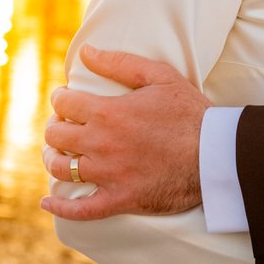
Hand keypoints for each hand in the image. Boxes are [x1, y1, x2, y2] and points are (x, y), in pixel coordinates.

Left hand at [41, 45, 210, 220]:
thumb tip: (86, 53)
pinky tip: (48, 202)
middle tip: (64, 126)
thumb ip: (119, 63)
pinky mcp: (119, 200)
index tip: (66, 100)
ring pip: (60, 170)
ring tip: (58, 154)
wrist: (216, 155)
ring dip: (53, 160)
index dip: (60, 99)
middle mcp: (101, 144)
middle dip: (55, 128)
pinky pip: (79, 210)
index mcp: (108, 112)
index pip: (63, 104)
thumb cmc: (190, 113)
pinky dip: (60, 207)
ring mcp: (108, 175)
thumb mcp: (159, 76)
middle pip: (56, 136)